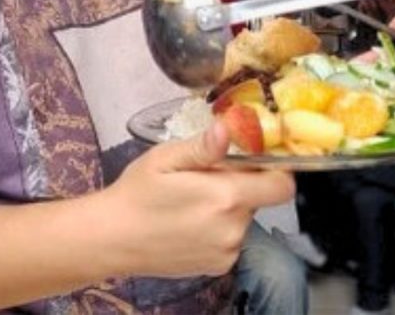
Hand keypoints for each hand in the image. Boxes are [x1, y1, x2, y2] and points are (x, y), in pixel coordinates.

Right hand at [106, 121, 293, 277]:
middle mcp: (234, 228)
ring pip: (245, 218)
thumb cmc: (136, 193)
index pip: (282, 185)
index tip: (253, 160)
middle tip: (206, 178)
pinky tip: (190, 223)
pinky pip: (232, 239)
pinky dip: (219, 229)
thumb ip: (202, 147)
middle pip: (260, 199)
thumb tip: (226, 129)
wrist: (112, 238)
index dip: (275, 170)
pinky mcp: (219, 266)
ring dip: (229, 208)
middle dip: (242, 184)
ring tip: (192, 203)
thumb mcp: (165, 159)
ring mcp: (227, 251)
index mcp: (226, 197)